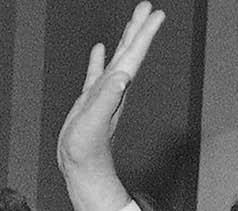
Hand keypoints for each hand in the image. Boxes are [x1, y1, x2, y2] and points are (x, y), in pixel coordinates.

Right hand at [55, 3, 164, 210]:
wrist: (81, 168)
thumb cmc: (88, 149)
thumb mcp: (96, 121)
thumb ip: (108, 98)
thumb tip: (122, 76)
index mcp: (117, 88)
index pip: (134, 54)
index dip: (145, 33)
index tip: (156, 13)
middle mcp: (114, 87)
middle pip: (130, 51)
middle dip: (139, 28)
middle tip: (148, 6)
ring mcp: (103, 93)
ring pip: (117, 58)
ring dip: (125, 38)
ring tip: (132, 20)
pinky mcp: (89, 101)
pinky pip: (96, 73)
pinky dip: (99, 59)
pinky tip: (99, 48)